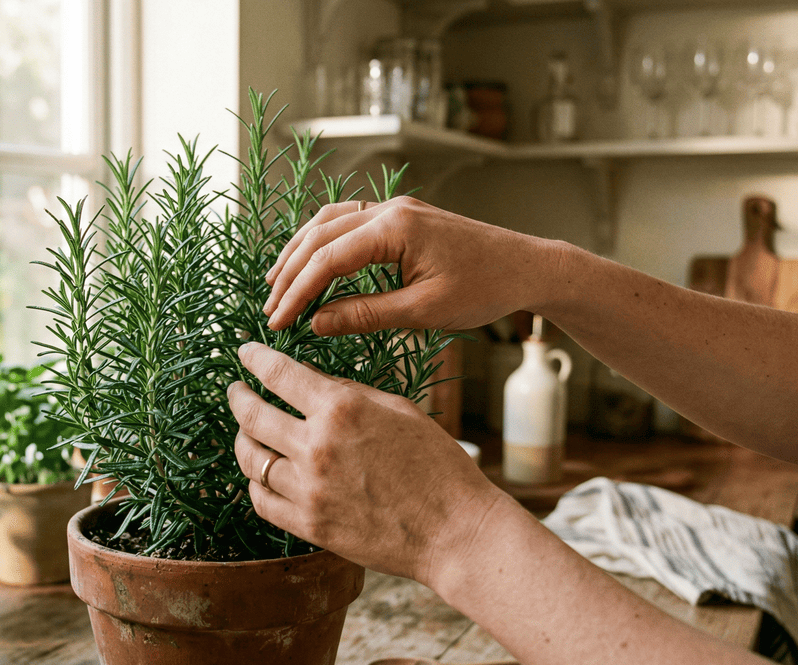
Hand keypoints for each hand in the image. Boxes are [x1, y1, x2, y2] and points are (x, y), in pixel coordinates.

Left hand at [227, 342, 502, 583]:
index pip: (279, 373)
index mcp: (342, 409)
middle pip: (252, 415)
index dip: (255, 358)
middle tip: (234, 391)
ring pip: (250, 459)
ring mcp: (308, 489)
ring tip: (246, 433)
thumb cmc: (437, 465)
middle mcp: (317, 446)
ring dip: (242, 440)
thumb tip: (307, 378)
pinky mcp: (308, 525)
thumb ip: (348, 391)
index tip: (245, 352)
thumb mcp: (398, 409)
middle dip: (237, 398)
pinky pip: (261, 500)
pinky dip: (256, 483)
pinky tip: (262, 474)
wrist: (454, 531)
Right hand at [264, 196, 565, 335]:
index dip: (297, 293)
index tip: (278, 322)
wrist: (527, 267)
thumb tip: (316, 323)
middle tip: (270, 309)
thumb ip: (365, 315)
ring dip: (299, 252)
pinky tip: (311, 262)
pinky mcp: (401, 215)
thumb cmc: (484, 290)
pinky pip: (347, 221)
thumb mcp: (423, 312)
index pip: (327, 260)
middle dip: (290, 274)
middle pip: (319, 235)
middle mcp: (390, 209)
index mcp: (395, 229)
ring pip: (328, 222)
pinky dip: (322, 242)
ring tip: (277, 284)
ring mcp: (395, 207)